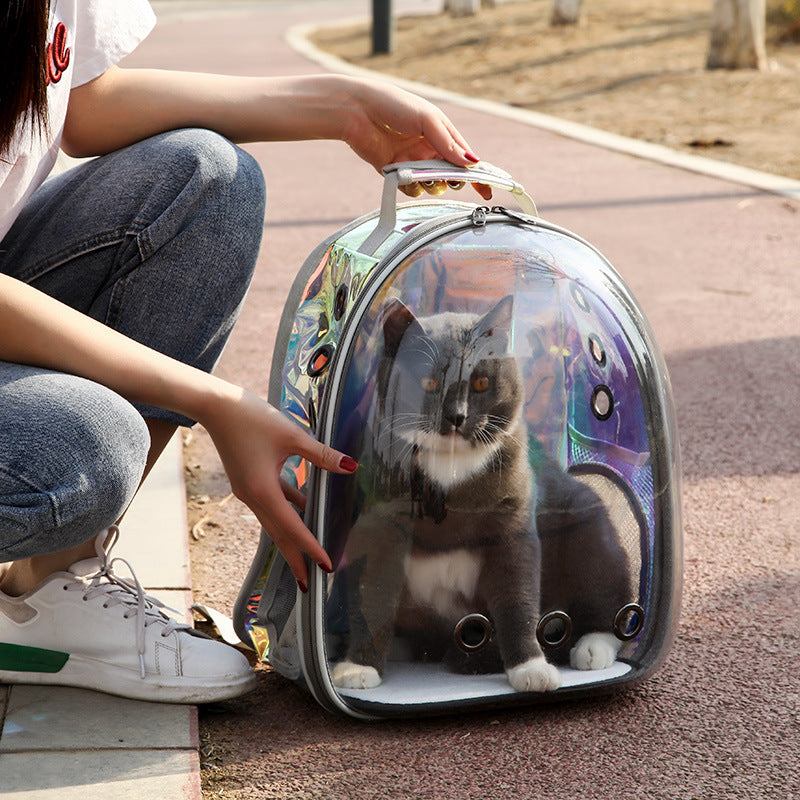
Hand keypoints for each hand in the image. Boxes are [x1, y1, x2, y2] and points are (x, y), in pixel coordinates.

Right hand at [201, 388, 356, 589]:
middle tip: (310, 584)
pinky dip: (287, 511)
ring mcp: (248, 491)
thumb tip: (350, 467)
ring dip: (291, 539)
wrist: (215, 405)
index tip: (326, 566)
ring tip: (308, 555)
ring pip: (275, 522)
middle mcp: (253, 498)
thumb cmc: (252, 418)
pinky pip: (271, 504)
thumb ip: (322, 454)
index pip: (292, 527)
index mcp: (263, 491)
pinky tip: (305, 509)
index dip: (311, 547)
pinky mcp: (248, 481)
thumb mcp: (292, 435)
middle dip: (296, 559)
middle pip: (279, 535)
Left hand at [341, 78, 491, 200]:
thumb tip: (472, 163)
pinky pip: (410, 190)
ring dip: (430, 184)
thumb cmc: (393, 105)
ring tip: (421, 173)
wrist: (356, 111)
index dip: (477, 175)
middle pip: (450, 176)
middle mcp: (429, 150)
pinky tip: (402, 175)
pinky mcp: (395, 172)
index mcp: (442, 134)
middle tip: (446, 178)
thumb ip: (449, 144)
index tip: (487, 190)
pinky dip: (410, 187)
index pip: (465, 158)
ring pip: (432, 186)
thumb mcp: (427, 120)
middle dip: (452, 181)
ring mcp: (412, 162)